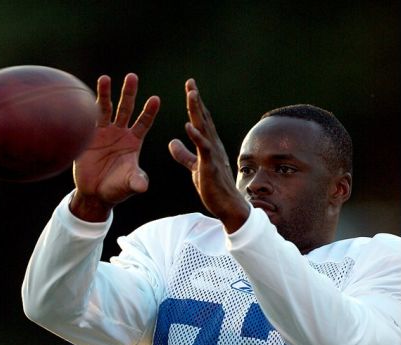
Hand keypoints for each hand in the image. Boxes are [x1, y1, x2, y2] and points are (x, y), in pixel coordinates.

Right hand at [70, 73, 160, 221]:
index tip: (155, 99)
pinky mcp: (88, 136)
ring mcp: (104, 132)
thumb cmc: (116, 189)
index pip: (144, 122)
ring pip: (105, 109)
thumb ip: (136, 181)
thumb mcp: (128, 185)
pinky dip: (86, 107)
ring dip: (105, 94)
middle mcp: (120, 133)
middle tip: (132, 77)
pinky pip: (88, 118)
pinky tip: (84, 93)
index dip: (149, 112)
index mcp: (134, 141)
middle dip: (129, 93)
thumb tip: (143, 186)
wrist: (94, 194)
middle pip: (126, 108)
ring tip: (105, 78)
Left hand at [168, 79, 249, 231]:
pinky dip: (195, 136)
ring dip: (197, 111)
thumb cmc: (213, 187)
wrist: (227, 205)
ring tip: (191, 95)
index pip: (201, 120)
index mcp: (208, 144)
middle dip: (196, 100)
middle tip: (190, 82)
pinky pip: (202, 148)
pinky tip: (188, 126)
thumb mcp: (195, 167)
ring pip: (204, 128)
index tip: (190, 87)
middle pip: (203, 118)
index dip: (195, 103)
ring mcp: (212, 154)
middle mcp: (212, 145)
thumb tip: (172, 142)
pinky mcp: (209, 165)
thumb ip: (184, 154)